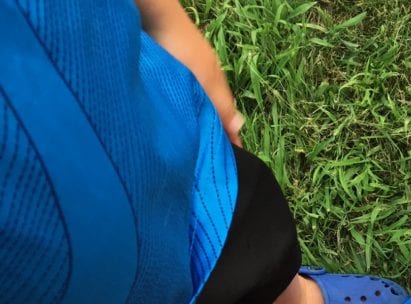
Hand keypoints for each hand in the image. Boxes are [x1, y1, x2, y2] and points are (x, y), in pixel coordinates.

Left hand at [135, 0, 243, 145]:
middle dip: (210, 131)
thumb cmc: (179, 44)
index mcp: (214, 81)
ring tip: (188, 143)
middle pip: (210, 111)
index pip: (227, 115)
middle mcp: (199, 80)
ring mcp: (181, 76)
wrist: (149, 15)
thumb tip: (240, 128)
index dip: (229, 136)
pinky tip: (170, 119)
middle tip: (205, 157)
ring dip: (192, 121)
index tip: (229, 160)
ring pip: (192, 104)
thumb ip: (221, 103)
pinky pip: (174, 97)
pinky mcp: (163, 73)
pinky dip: (176, 110)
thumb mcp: (204, 77)